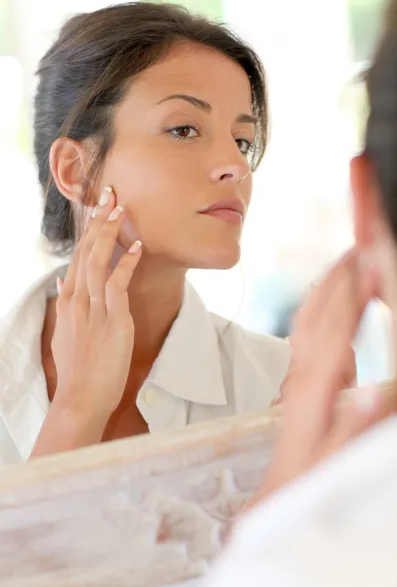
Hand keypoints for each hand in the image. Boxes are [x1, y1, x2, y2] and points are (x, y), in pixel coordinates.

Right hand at [51, 187, 141, 427]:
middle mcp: (78, 300)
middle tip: (109, 194)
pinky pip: (117, 284)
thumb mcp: (65, 333)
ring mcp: (94, 309)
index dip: (88, 231)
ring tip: (120, 209)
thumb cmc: (78, 369)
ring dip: (109, 233)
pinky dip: (126, 263)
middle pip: (86, 251)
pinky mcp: (112, 320)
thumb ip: (66, 306)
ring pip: (97, 261)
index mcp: (70, 302)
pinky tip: (137, 246)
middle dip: (97, 221)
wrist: (80, 398)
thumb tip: (63, 283)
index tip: (96, 209)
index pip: (78, 257)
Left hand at [248, 248, 396, 505]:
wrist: (272, 505)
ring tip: (351, 259)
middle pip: (318, 318)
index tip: (368, 261)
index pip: (334, 333)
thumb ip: (350, 432)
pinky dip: (322, 309)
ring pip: (310, 321)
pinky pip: (309, 335)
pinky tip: (334, 300)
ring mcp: (299, 379)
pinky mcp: (299, 385)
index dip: (352, 296)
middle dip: (339, 279)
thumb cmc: (303, 492)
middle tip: (362, 242)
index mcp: (312, 395)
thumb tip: (370, 392)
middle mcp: (302, 379)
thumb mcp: (329, 470)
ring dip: (330, 287)